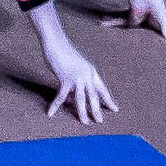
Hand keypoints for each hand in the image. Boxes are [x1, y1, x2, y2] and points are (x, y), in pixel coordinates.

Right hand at [33, 0, 117, 125]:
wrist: (56, 43)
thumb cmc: (65, 53)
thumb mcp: (77, 66)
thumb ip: (79, 80)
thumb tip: (75, 95)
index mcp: (91, 71)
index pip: (102, 88)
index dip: (108, 100)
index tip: (115, 109)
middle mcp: (87, 75)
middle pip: (94, 96)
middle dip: (97, 109)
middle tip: (100, 121)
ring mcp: (77, 77)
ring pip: (81, 99)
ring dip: (83, 112)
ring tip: (85, 122)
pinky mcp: (65, 78)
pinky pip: (61, 96)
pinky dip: (55, 105)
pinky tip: (50, 113)